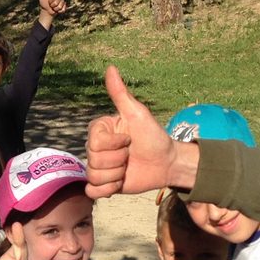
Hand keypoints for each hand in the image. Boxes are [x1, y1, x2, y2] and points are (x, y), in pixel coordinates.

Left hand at [36, 0, 66, 23]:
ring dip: (55, 9)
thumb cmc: (44, 3)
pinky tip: (57, 11)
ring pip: (60, 6)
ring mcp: (62, 2)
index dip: (50, 1)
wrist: (47, 11)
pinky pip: (63, 10)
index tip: (48, 2)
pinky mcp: (64, 7)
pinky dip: (59, 12)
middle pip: (56, 2)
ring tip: (53, 8)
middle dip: (52, 6)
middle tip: (50, 6)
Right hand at [86, 66, 195, 198]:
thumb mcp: (138, 114)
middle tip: (131, 155)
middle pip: (94, 160)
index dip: (115, 144)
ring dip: (116, 176)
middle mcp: (96, 148)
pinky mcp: (104, 185)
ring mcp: (99, 167)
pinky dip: (107, 190)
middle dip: (118, 161)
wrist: (166, 162)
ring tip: (127, 168)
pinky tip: (120, 183)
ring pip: (94, 176)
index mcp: (100, 130)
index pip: (95, 142)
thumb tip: (110, 67)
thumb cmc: (153, 136)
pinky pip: (93, 191)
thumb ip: (121, 94)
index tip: (129, 139)